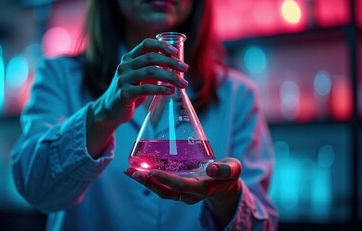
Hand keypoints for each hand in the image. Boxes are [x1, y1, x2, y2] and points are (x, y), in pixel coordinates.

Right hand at [96, 38, 188, 124]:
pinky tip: (171, 91)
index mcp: (128, 58)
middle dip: (171, 62)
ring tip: (183, 84)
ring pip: (151, 72)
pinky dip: (161, 89)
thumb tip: (176, 64)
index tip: (175, 52)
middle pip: (151, 58)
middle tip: (185, 68)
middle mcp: (124, 66)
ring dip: (170, 76)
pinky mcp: (125, 94)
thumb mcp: (139, 76)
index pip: (146, 44)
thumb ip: (152, 68)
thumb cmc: (130, 91)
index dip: (162, 46)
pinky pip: (146, 89)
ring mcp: (123, 79)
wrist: (110, 110)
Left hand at [124, 157, 241, 203]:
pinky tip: (138, 169)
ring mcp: (183, 193)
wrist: (226, 183)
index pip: (181, 185)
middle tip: (132, 172)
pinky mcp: (178, 188)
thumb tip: (212, 168)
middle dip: (148, 183)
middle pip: (166, 192)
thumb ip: (225, 169)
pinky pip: (162, 186)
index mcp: (202, 188)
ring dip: (145, 182)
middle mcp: (190, 194)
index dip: (166, 180)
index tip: (151, 172)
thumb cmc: (229, 173)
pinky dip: (149, 179)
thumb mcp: (233, 169)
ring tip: (129, 171)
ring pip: (161, 191)